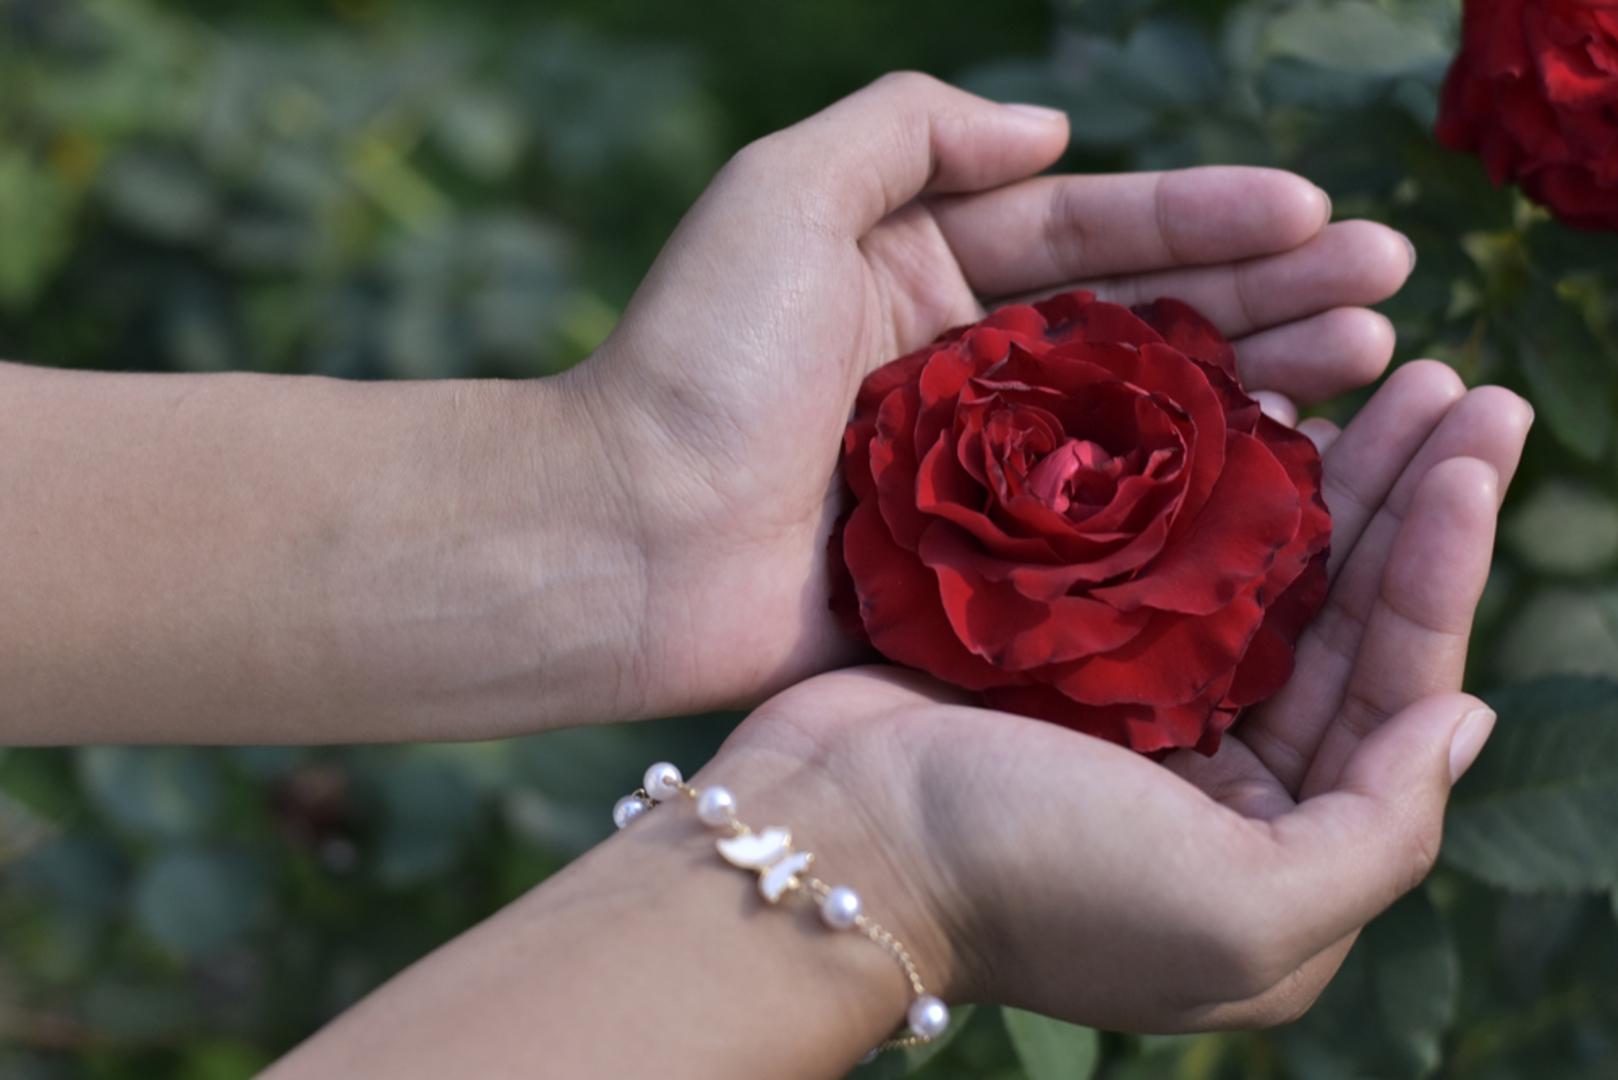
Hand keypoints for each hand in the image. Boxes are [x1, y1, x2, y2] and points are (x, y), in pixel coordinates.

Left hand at [568, 71, 1415, 718]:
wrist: (622, 540)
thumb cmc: (695, 360)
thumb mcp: (784, 194)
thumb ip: (910, 132)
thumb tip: (1054, 128)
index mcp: (922, 275)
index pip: (1092, 232)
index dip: (1206, 217)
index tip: (1316, 212)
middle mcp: (965, 374)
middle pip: (1143, 326)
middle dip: (1265, 302)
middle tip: (1385, 297)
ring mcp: (980, 481)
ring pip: (1143, 429)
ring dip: (1258, 395)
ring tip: (1368, 370)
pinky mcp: (981, 574)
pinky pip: (1106, 538)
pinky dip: (1196, 514)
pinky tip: (1290, 488)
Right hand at [701, 371, 1529, 1032]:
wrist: (836, 837)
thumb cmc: (1034, 882)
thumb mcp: (1242, 920)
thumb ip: (1382, 834)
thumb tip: (1462, 718)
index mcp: (1275, 839)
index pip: (1394, 689)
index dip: (1441, 570)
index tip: (1474, 453)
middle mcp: (1216, 762)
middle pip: (1337, 612)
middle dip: (1405, 496)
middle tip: (1453, 382)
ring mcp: (1131, 690)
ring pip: (1255, 561)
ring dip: (1324, 466)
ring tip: (1383, 362)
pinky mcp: (1054, 633)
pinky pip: (1155, 537)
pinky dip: (1204, 470)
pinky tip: (1250, 393)